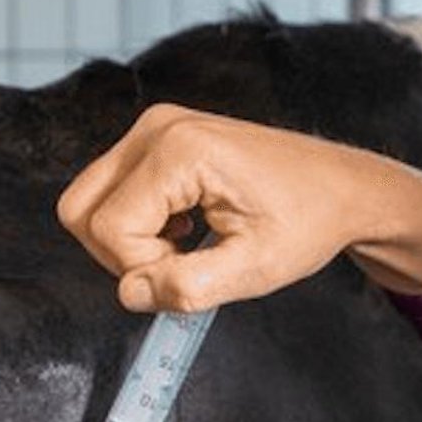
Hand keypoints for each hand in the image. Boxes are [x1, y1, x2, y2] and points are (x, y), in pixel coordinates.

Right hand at [56, 104, 369, 312]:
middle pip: (79, 209)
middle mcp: (157, 128)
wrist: (341, 189)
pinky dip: (138, 225)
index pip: (106, 228)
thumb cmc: (308, 221)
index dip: (140, 268)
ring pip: (90, 203)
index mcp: (179, 150)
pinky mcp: (158, 140)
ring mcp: (155, 129)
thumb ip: (186, 287)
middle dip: (120, 253)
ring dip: (129, 242)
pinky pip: (113, 193)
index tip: (191, 271)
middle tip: (178, 263)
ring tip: (187, 246)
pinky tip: (186, 229)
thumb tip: (130, 293)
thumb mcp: (253, 269)